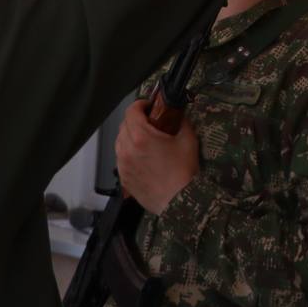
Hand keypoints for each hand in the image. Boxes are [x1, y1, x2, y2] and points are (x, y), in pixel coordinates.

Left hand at [115, 98, 199, 214]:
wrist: (179, 202)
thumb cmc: (183, 173)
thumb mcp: (188, 140)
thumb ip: (182, 122)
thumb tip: (178, 115)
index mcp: (141, 137)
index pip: (132, 111)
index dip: (141, 104)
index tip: (149, 106)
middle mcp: (127, 150)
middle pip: (124, 125)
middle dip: (135, 120)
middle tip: (150, 122)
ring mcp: (123, 165)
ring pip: (119, 142)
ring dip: (130, 136)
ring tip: (145, 141)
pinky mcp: (124, 178)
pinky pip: (121, 159)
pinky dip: (128, 154)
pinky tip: (142, 158)